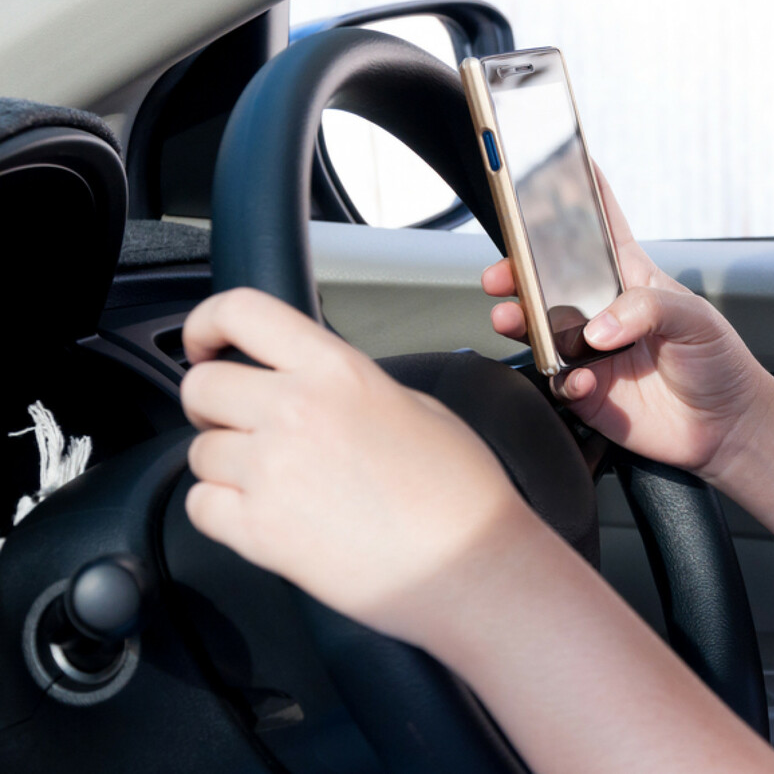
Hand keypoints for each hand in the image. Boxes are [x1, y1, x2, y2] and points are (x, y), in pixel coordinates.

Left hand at [179, 288, 532, 646]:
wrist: (472, 567)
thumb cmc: (460, 496)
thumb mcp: (417, 407)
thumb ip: (351, 387)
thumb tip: (313, 387)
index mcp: (339, 372)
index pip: (242, 311)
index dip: (208, 322)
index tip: (207, 343)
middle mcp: (298, 412)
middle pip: (201, 386)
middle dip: (212, 405)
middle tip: (237, 422)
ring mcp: (273, 471)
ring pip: (198, 452)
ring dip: (226, 465)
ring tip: (277, 483)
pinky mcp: (260, 532)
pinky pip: (200, 507)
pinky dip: (222, 512)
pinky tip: (267, 515)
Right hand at [482, 167, 773, 481]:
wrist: (725, 427)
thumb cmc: (718, 362)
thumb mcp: (694, 318)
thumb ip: (647, 310)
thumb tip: (600, 327)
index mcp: (630, 278)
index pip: (600, 226)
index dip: (579, 193)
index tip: (554, 163)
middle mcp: (603, 311)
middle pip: (549, 279)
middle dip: (518, 270)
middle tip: (502, 272)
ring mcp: (590, 352)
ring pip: (539, 329)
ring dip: (520, 321)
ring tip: (513, 319)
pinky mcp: (586, 392)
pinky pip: (556, 382)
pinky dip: (561, 379)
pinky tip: (577, 380)